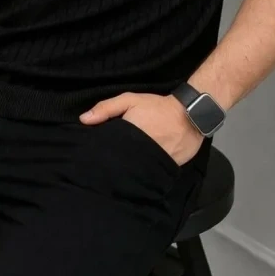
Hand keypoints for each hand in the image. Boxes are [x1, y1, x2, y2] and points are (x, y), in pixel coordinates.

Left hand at [79, 91, 202, 166]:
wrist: (191, 114)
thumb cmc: (158, 107)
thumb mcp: (130, 100)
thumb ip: (106, 108)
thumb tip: (83, 120)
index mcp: (127, 137)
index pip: (107, 152)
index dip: (98, 155)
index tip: (91, 156)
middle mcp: (139, 154)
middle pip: (118, 165)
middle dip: (111, 165)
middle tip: (103, 165)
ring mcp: (153, 164)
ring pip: (133, 172)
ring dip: (126, 171)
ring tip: (119, 169)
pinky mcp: (165, 170)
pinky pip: (149, 175)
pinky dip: (142, 173)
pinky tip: (137, 170)